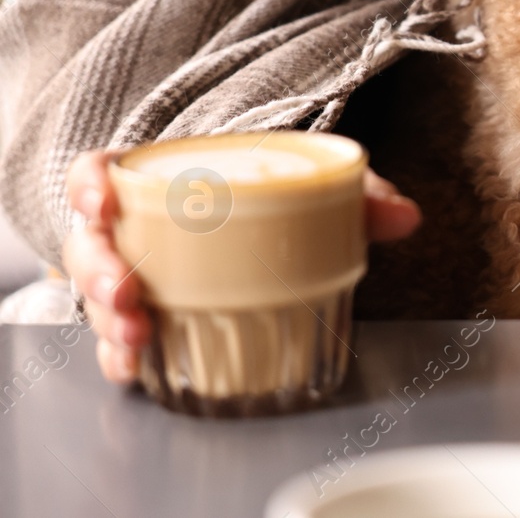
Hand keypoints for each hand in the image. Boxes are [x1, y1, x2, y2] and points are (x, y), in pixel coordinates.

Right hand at [62, 150, 420, 384]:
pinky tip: (134, 370)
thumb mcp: (315, 188)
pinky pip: (117, 339)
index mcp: (160, 180)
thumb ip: (358, 198)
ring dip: (109, 321)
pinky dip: (121, 357)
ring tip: (137, 336)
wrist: (274, 226)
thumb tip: (407, 217)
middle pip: (89, 245)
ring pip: (95, 298)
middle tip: (127, 293)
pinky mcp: (146, 317)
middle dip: (98, 272)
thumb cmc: (277, 198)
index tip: (103, 203)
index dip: (90, 186)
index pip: (99, 172)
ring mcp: (134, 274)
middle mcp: (134, 228)